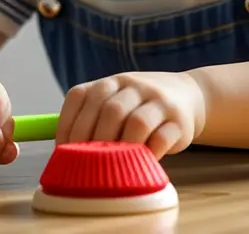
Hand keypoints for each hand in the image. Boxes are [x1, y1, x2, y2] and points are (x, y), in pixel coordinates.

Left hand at [56, 71, 206, 158]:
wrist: (186, 96)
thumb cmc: (139, 108)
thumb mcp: (114, 102)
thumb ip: (90, 119)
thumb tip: (62, 154)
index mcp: (110, 82)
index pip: (80, 96)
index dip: (67, 126)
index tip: (63, 151)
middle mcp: (133, 85)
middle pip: (110, 110)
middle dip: (94, 141)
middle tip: (87, 165)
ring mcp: (159, 100)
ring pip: (137, 122)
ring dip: (122, 148)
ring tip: (113, 166)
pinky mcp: (179, 120)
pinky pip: (162, 138)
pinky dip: (148, 154)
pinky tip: (140, 162)